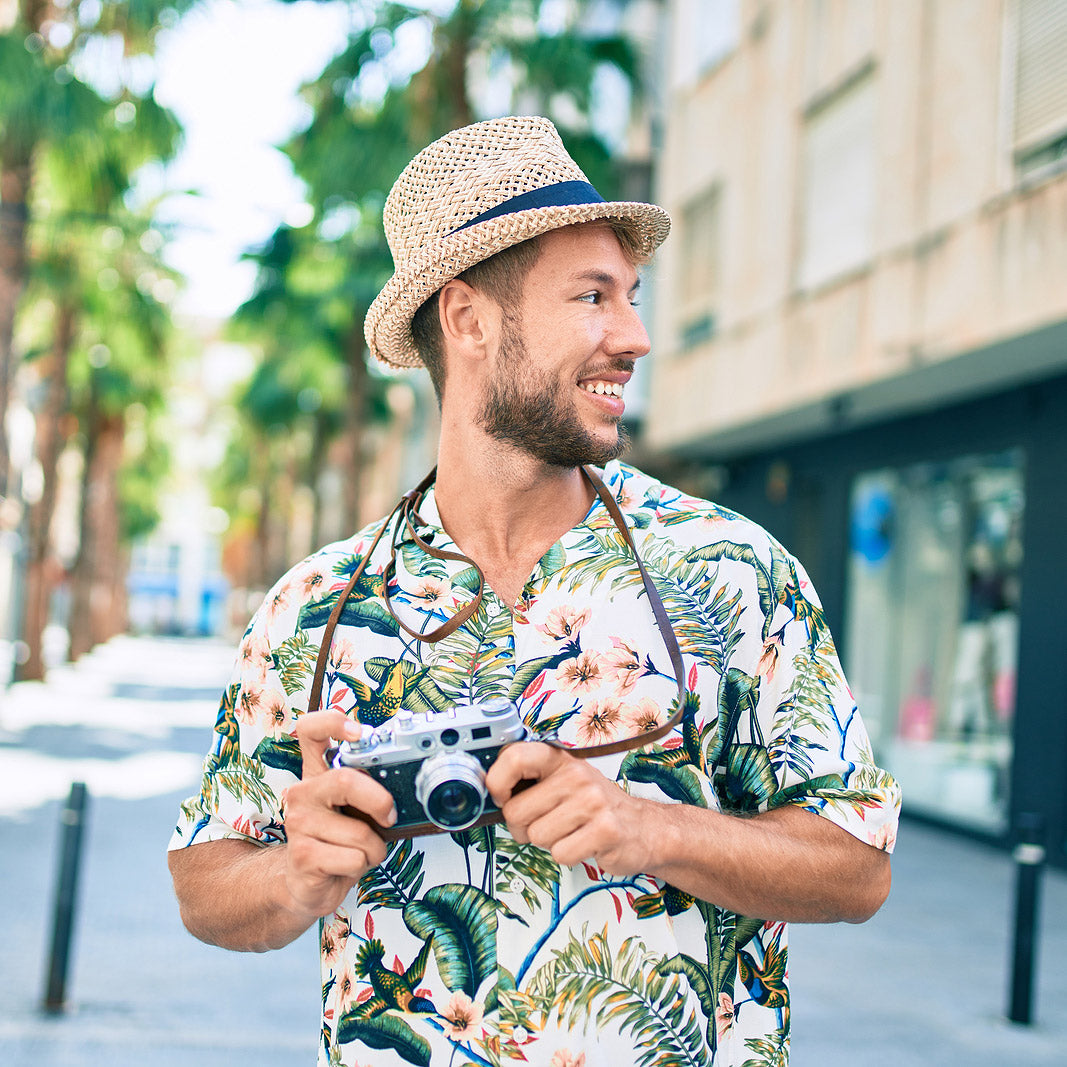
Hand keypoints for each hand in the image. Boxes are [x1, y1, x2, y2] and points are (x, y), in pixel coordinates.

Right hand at [280, 711, 397, 918]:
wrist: (307, 884)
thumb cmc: (338, 842)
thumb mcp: (354, 810)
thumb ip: (369, 789)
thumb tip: (408, 782)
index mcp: (317, 774)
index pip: (311, 731)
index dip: (333, 722)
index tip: (359, 733)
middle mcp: (303, 793)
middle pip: (345, 780)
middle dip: (380, 802)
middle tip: (389, 816)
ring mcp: (299, 823)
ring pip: (359, 831)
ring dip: (375, 848)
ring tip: (361, 850)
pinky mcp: (302, 855)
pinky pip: (354, 857)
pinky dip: (364, 865)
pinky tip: (346, 866)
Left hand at [486, 742, 651, 875]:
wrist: (644, 828)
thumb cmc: (594, 806)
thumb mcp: (563, 782)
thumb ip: (528, 782)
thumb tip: (487, 792)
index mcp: (560, 760)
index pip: (514, 756)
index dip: (496, 782)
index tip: (501, 797)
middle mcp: (576, 775)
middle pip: (515, 812)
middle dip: (523, 828)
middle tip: (545, 824)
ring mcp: (592, 802)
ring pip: (536, 836)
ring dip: (548, 843)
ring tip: (569, 832)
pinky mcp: (605, 831)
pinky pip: (560, 854)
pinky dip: (567, 856)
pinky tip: (583, 843)